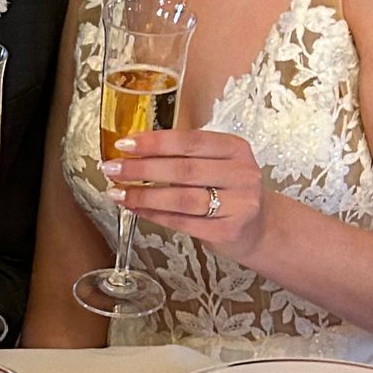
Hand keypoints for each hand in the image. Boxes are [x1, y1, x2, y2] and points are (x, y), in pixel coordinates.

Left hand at [104, 128, 268, 256]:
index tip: (124, 143)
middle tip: (113, 168)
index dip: (155, 142)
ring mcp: (238, 205)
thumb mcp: (219, 163)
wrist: (260, 227)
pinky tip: (136, 208)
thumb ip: (186, 154)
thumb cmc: (229, 190)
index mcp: (236, 149)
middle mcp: (241, 174)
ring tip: (117, 192)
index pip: (190, 141)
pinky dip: (155, 214)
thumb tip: (133, 150)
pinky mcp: (227, 231)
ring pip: (182, 198)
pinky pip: (182, 222)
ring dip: (144, 195)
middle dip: (142, 168)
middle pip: (184, 169)